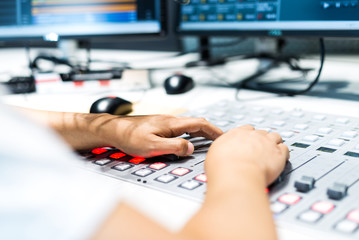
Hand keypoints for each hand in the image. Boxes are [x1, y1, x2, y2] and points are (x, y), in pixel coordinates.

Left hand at [94, 114, 222, 157]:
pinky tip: (189, 139)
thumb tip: (191, 149)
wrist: (113, 129)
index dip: (214, 130)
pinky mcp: (159, 126)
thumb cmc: (129, 137)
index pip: (199, 124)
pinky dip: (191, 133)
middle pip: (196, 123)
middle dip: (211, 131)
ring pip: (189, 125)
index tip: (224, 137)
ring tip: (209, 141)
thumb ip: (173, 147)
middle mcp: (170, 120)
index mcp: (171, 124)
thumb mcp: (152, 146)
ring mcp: (165, 122)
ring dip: (201, 132)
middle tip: (220, 140)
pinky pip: (181, 128)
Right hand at [205, 125, 288, 185]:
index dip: (249, 136)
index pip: (246, 129)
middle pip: (262, 132)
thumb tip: (220, 154)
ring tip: (273, 151)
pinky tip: (281, 159)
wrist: (236, 176)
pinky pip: (285, 149)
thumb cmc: (223, 168)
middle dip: (262, 140)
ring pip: (275, 136)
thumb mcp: (214, 155)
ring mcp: (267, 143)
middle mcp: (253, 135)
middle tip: (260, 149)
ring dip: (274, 143)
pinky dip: (284, 153)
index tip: (248, 142)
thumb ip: (221, 150)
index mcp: (236, 134)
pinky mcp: (278, 153)